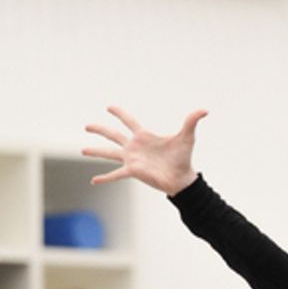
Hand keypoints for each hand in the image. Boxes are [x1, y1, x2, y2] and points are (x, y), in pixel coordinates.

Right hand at [84, 106, 204, 193]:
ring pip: (109, 153)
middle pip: (113, 135)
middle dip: (100, 129)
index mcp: (144, 136)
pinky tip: (94, 181)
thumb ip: (192, 121)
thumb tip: (205, 109)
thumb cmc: (183, 158)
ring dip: (96, 151)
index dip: (120, 113)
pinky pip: (115, 174)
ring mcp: (132, 159)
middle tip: (86, 125)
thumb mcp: (187, 137)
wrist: (182, 178)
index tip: (109, 107)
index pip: (129, 121)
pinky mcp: (132, 171)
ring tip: (82, 150)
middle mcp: (135, 147)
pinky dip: (105, 178)